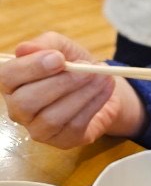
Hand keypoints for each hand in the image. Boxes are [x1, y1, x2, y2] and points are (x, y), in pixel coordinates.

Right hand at [0, 34, 145, 149]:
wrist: (100, 85)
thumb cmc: (74, 65)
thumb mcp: (62, 47)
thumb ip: (44, 44)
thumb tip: (24, 49)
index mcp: (13, 82)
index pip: (7, 76)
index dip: (31, 67)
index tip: (59, 58)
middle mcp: (19, 109)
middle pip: (26, 102)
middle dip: (60, 84)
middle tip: (86, 69)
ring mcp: (38, 129)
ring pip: (51, 117)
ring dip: (81, 94)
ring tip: (102, 77)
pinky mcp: (61, 141)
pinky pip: (74, 126)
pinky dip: (93, 105)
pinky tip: (105, 90)